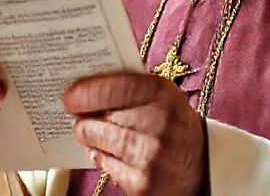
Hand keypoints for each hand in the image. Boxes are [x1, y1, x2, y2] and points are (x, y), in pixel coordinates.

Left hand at [64, 73, 207, 195]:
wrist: (201, 163)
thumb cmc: (170, 122)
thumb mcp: (159, 96)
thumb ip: (126, 86)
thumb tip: (81, 86)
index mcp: (162, 93)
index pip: (116, 87)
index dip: (87, 92)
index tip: (69, 96)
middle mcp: (160, 123)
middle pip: (99, 118)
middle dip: (85, 118)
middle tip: (80, 116)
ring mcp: (151, 156)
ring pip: (96, 142)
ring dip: (91, 137)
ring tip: (95, 133)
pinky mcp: (143, 183)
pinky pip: (105, 165)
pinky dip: (104, 159)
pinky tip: (115, 154)